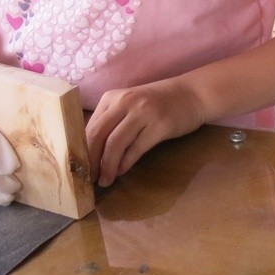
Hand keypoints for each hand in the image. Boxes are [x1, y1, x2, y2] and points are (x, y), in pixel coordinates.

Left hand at [86, 78, 208, 186]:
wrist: (194, 94)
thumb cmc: (159, 102)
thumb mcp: (130, 105)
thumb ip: (111, 122)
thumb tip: (91, 153)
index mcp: (112, 97)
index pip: (89, 127)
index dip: (82, 150)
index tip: (81, 168)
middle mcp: (126, 102)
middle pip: (98, 136)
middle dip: (91, 161)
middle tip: (89, 179)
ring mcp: (144, 112)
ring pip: (115, 144)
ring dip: (107, 166)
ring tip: (105, 180)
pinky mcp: (161, 125)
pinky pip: (136, 149)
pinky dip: (126, 163)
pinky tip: (121, 171)